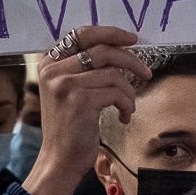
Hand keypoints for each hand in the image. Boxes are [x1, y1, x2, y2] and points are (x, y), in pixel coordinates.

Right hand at [24, 26, 150, 194]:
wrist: (59, 160)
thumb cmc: (70, 126)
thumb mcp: (69, 90)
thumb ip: (83, 68)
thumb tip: (120, 47)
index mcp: (49, 63)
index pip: (82, 34)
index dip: (110, 33)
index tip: (132, 39)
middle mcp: (53, 70)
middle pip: (102, 50)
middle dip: (130, 60)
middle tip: (146, 72)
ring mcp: (65, 84)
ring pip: (113, 74)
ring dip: (129, 91)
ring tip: (129, 105)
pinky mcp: (80, 100)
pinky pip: (117, 92)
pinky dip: (127, 104)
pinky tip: (123, 117)